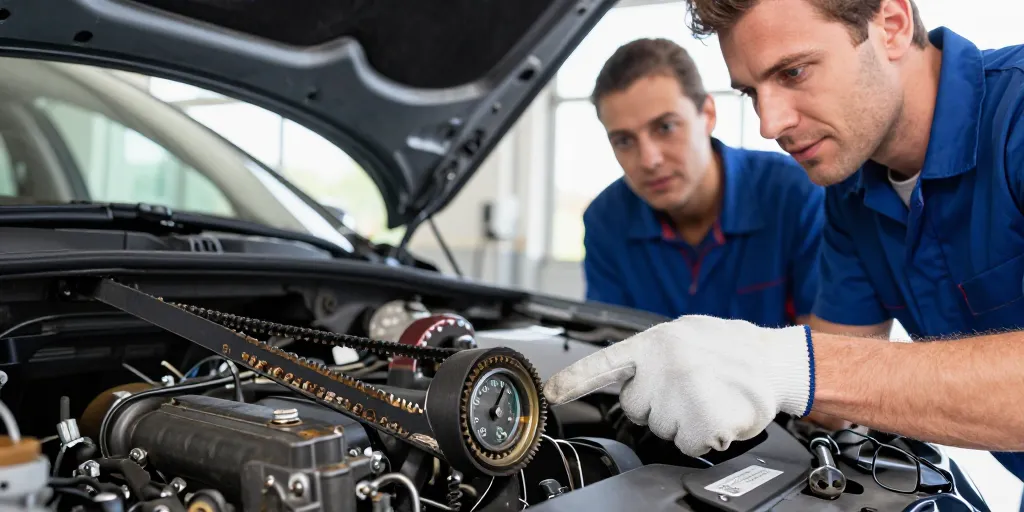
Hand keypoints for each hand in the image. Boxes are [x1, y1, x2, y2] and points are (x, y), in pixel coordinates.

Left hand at [543, 315, 814, 456]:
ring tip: (709, 394)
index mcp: (654, 343)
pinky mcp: (702, 423)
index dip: (574, 380)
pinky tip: (719, 411)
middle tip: (689, 386)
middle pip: (634, 407)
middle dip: (657, 403)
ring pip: (661, 427)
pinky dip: (704, 435)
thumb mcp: (684, 334)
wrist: (776, 361)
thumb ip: (651, 353)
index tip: (553, 392)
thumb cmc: (730, 348)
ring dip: (683, 418)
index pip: (603, 364)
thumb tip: (624, 373)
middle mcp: (662, 367)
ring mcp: (681, 396)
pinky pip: (687, 444)